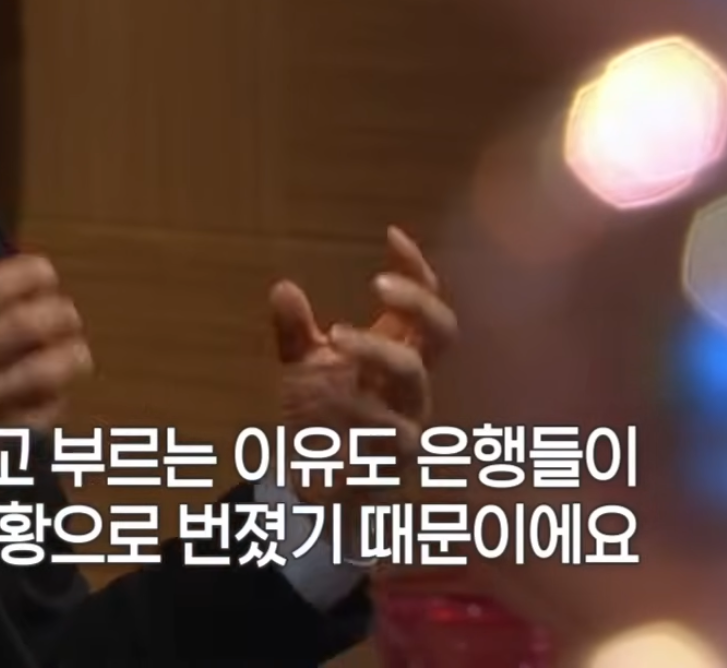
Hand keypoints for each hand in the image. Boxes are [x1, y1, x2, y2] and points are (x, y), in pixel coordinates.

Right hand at [0, 254, 92, 508]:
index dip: (31, 276)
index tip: (46, 274)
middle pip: (26, 326)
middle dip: (60, 315)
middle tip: (68, 314)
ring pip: (39, 374)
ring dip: (68, 359)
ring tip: (77, 353)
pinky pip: (28, 426)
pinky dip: (51, 409)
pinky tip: (55, 399)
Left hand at [268, 226, 458, 507]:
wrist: (312, 490)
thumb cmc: (321, 420)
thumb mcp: (303, 369)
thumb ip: (295, 331)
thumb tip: (282, 287)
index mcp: (398, 351)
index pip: (425, 303)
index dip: (417, 269)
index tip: (393, 235)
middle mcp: (412, 382)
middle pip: (444, 331)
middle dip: (418, 302)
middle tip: (377, 284)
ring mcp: (410, 419)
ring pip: (415, 377)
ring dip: (377, 350)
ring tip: (337, 336)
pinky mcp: (395, 459)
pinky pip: (392, 430)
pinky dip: (360, 409)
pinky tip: (330, 400)